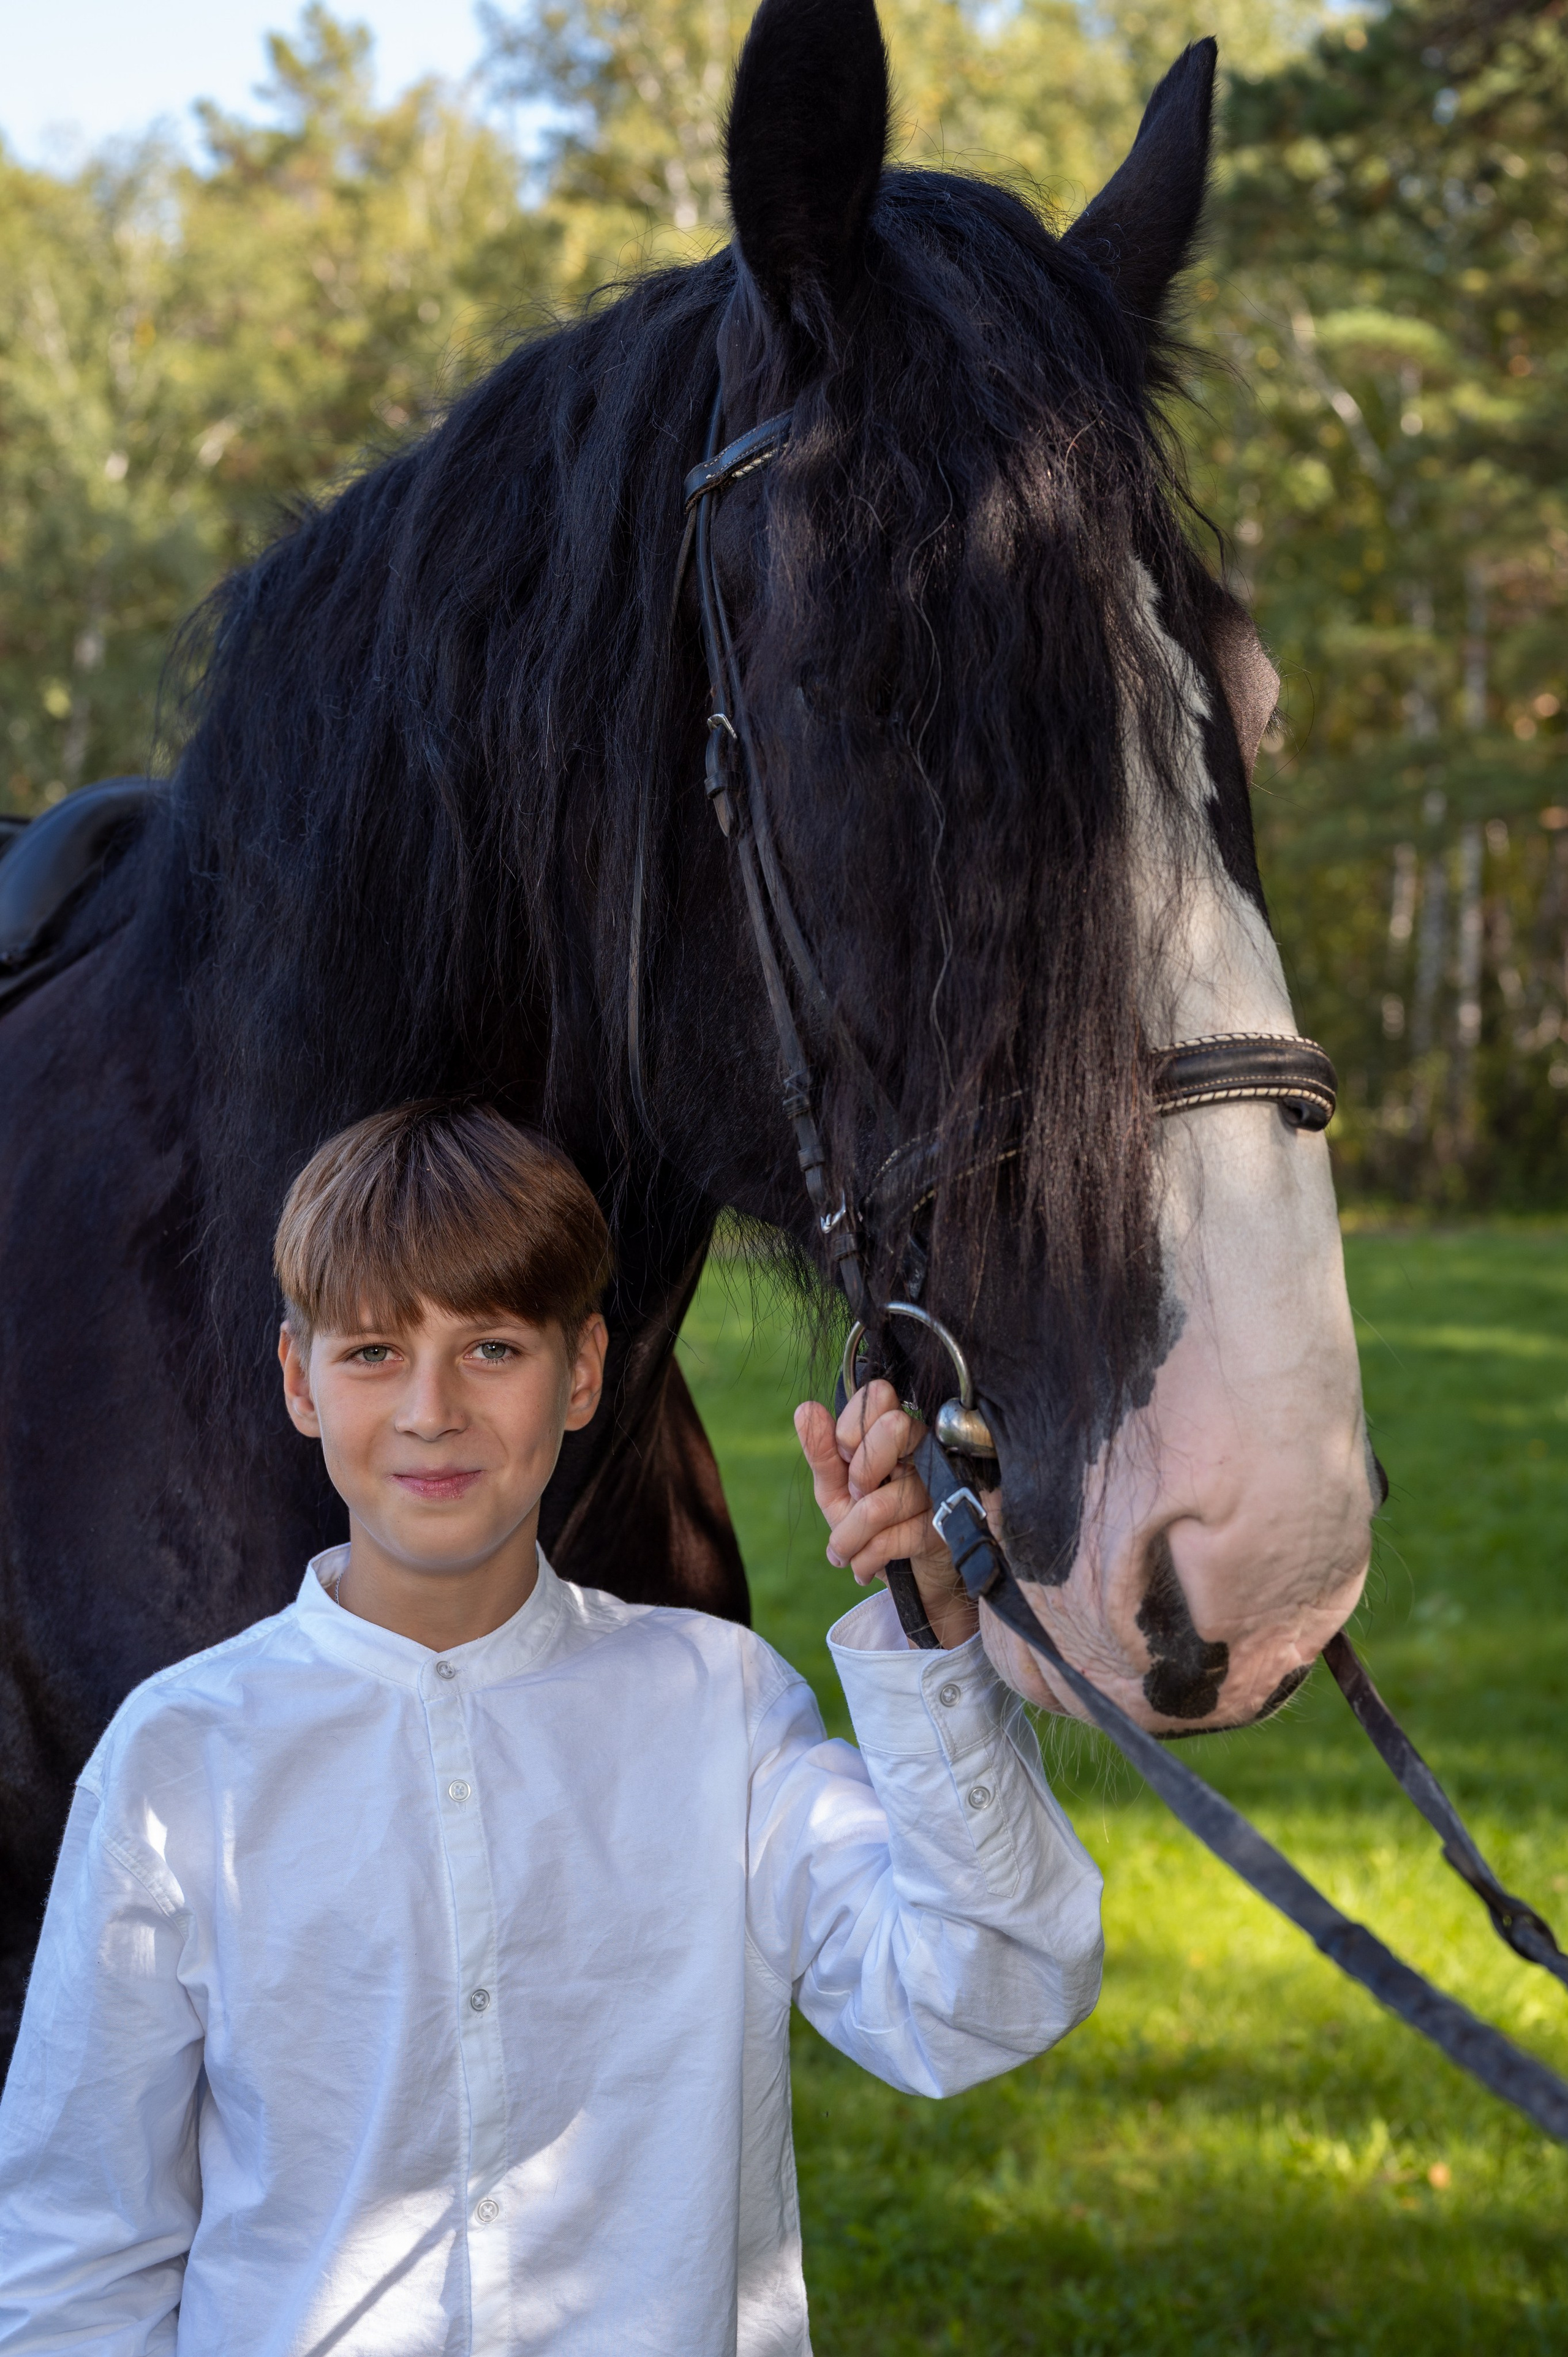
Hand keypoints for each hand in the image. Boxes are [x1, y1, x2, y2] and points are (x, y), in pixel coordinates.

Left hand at [794, 1380, 979, 1650]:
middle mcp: (925, 1449)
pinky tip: (864, 1566)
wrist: (908, 1576)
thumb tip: (806, 1409)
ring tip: (844, 1551)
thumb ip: (821, 1451)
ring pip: (881, 1502)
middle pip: (895, 1427)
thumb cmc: (869, 1522)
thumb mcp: (835, 1488)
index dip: (851, 1429)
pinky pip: (894, 1537)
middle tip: (855, 1496)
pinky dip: (866, 1558)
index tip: (844, 1457)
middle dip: (861, 1472)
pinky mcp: (947, 1525)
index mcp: (895, 1430)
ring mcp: (941, 1485)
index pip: (878, 1395)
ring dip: (849, 1537)